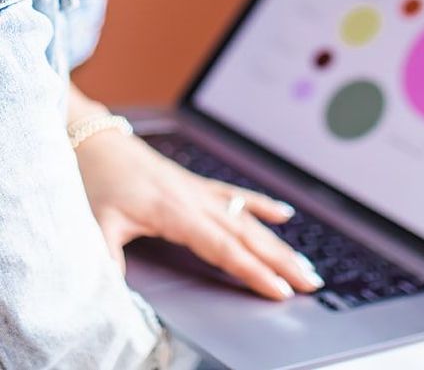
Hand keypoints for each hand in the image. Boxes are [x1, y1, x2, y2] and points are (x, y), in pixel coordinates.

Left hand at [74, 129, 323, 300]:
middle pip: (247, 235)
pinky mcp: (196, 184)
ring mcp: (199, 190)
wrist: (94, 140)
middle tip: (311, 282)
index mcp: (175, 212)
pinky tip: (284, 214)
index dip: (253, 271)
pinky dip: (262, 204)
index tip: (279, 291)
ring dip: (278, 242)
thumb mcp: (95, 225)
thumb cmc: (96, 181)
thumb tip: (119, 300)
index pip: (223, 248)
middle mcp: (195, 199)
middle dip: (281, 261)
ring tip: (305, 264)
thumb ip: (109, 262)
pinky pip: (236, 195)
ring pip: (248, 219)